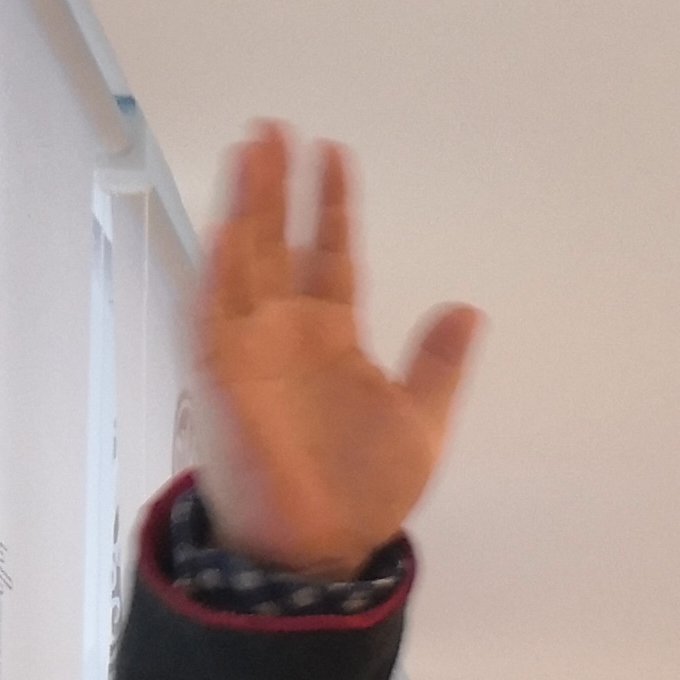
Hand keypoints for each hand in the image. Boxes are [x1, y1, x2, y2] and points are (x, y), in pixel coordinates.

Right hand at [192, 125, 482, 571]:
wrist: (318, 550)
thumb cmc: (361, 493)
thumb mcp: (419, 423)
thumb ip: (438, 366)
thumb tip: (468, 311)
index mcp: (330, 340)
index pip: (330, 257)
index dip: (332, 207)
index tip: (335, 154)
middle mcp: (285, 334)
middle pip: (278, 242)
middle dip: (278, 186)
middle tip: (277, 128)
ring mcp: (249, 350)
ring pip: (241, 261)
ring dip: (243, 206)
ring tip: (250, 149)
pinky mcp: (220, 376)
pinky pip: (211, 312)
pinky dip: (217, 268)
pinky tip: (226, 223)